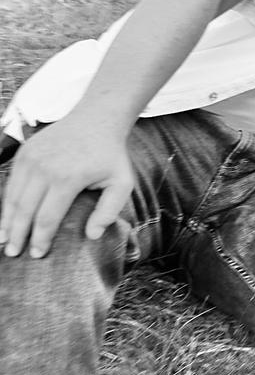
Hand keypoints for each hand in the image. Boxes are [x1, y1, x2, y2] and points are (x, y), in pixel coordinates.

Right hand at [0, 115, 134, 258]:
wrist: (97, 119)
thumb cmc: (110, 155)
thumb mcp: (121, 183)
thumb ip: (108, 211)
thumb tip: (92, 236)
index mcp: (67, 179)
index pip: (46, 218)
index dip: (39, 239)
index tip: (36, 255)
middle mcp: (44, 168)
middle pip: (24, 210)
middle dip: (17, 235)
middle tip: (13, 254)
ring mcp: (31, 159)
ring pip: (13, 197)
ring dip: (6, 221)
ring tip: (3, 241)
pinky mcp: (25, 153)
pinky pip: (11, 182)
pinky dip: (7, 202)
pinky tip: (6, 217)